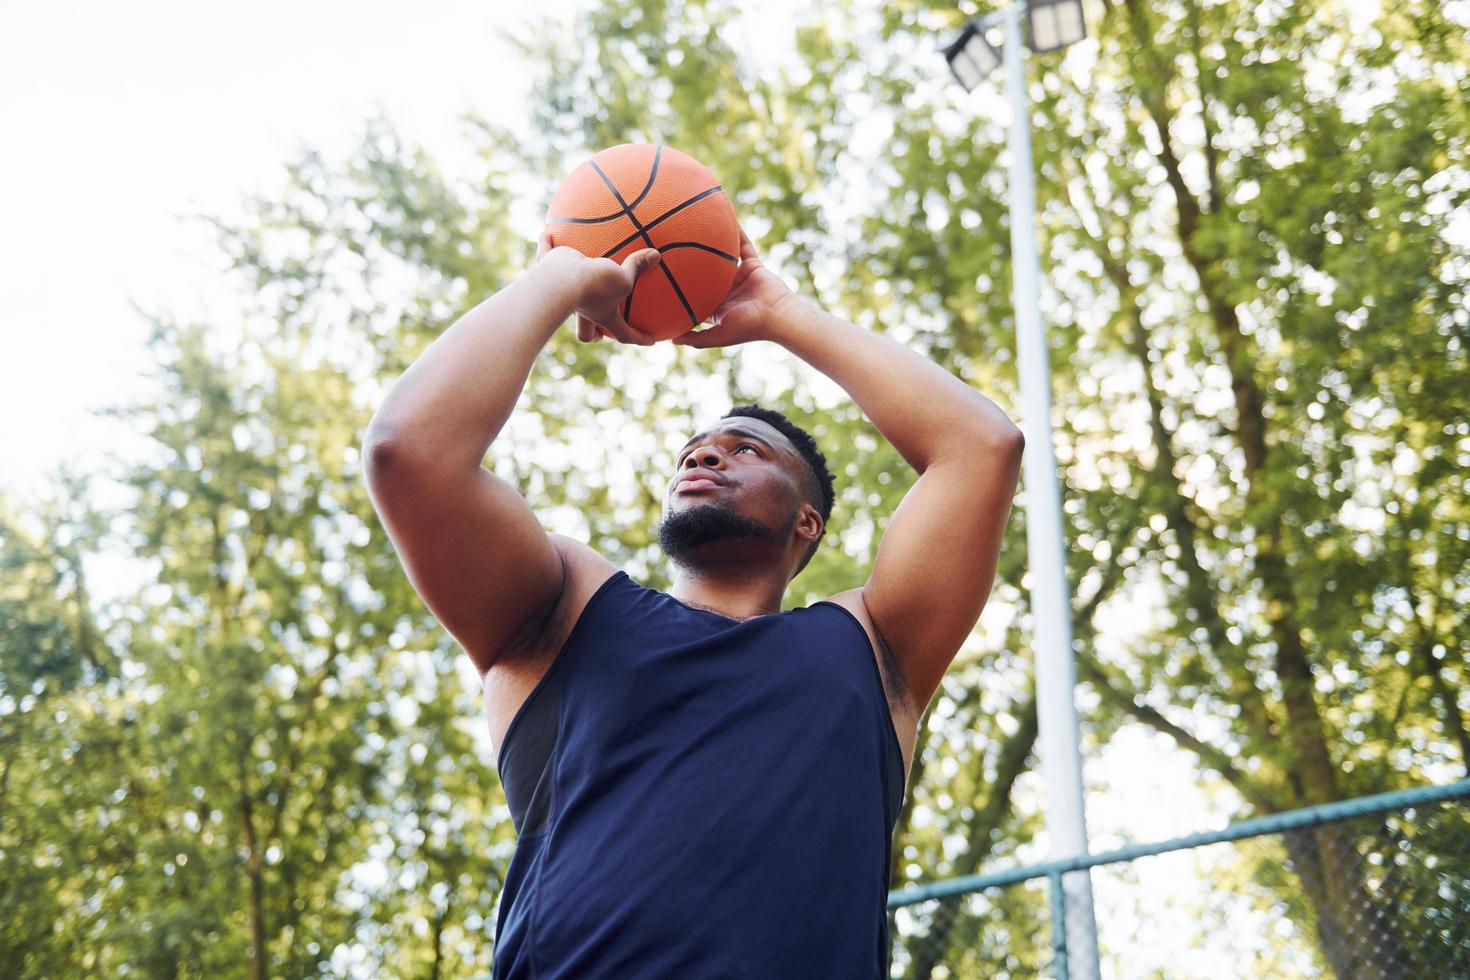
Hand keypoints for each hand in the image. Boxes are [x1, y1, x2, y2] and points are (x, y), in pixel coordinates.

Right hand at [537, 230, 661, 345]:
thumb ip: (638, 266)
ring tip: (574, 279)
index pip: (624, 333)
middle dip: (592, 333)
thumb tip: (656, 256)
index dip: (638, 337)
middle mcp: (583, 308)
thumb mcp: (624, 278)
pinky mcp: (549, 274)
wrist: (563, 279)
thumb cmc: (597, 285)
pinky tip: (546, 233)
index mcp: (603, 315)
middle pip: (585, 331)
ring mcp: (564, 293)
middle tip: (600, 331)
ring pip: (562, 297)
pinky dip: (545, 246)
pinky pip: (544, 257)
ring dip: (567, 294)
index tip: (651, 341)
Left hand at [671, 225, 798, 348]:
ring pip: (723, 257)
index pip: (696, 294)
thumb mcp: (718, 336)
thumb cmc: (748, 327)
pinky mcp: (752, 265)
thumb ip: (697, 339)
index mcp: (718, 305)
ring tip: (697, 227)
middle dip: (693, 262)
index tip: (664, 275)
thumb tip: (671, 340)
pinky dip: (737, 233)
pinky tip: (726, 219)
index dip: (682, 286)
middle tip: (672, 246)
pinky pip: (743, 246)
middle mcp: (727, 289)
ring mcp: (739, 276)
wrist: (777, 317)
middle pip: (706, 273)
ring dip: (713, 243)